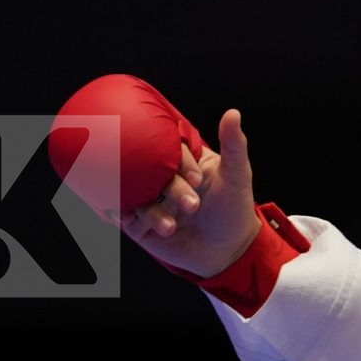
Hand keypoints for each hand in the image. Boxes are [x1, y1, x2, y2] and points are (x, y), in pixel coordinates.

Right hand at [113, 109, 262, 278]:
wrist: (227, 248)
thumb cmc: (234, 206)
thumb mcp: (237, 173)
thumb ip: (234, 144)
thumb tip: (233, 113)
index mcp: (182, 159)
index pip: (171, 148)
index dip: (181, 161)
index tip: (197, 179)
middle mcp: (161, 176)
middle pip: (150, 170)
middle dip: (169, 188)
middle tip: (192, 205)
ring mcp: (149, 199)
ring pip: (136, 194)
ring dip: (152, 211)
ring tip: (172, 227)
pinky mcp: (138, 223)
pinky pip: (123, 214)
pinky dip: (123, 215)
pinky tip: (131, 221)